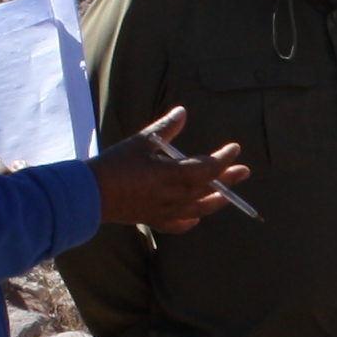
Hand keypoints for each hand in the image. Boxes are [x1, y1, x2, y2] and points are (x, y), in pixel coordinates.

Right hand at [94, 106, 248, 233]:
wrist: (92, 195)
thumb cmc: (115, 165)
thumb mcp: (141, 141)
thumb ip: (166, 128)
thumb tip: (183, 112)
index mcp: (174, 175)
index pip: (209, 167)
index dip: (224, 158)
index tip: (235, 148)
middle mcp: (175, 196)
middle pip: (210, 189)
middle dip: (228, 179)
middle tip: (244, 171)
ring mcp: (166, 211)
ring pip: (199, 209)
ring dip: (215, 201)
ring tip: (226, 196)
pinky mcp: (153, 220)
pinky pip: (178, 224)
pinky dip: (190, 220)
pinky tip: (194, 218)